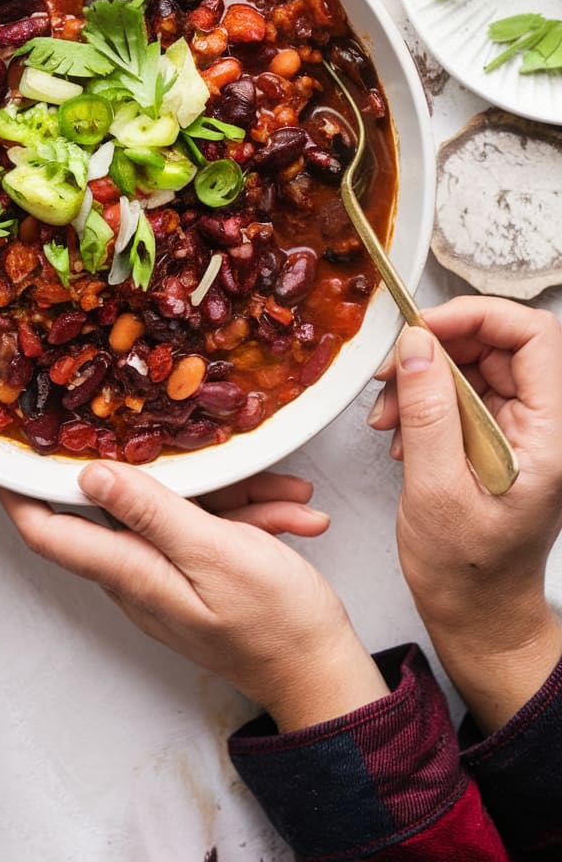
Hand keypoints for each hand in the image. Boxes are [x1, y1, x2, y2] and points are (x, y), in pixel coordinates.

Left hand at [0, 463, 387, 732]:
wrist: (324, 674)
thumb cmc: (275, 623)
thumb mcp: (213, 551)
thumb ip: (151, 512)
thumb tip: (90, 479)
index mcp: (132, 573)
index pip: (50, 532)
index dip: (20, 491)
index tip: (7, 449)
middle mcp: (140, 577)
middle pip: (125, 508)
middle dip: (166, 472)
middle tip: (199, 441)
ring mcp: (171, 577)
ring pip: (180, 512)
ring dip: (232, 497)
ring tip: (282, 498)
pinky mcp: (201, 576)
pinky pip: (210, 530)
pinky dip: (247, 518)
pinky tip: (288, 516)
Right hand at [369, 296, 561, 730]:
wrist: (477, 615)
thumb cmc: (465, 571)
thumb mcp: (435, 488)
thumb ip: (428, 411)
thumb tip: (417, 345)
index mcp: (550, 435)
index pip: (533, 336)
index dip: (477, 317)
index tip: (423, 328)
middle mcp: (544, 425)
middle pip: (500, 344)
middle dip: (439, 348)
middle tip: (391, 370)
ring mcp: (521, 431)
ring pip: (475, 366)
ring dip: (424, 378)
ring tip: (386, 413)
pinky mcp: (497, 439)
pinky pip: (462, 394)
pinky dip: (424, 400)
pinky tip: (399, 432)